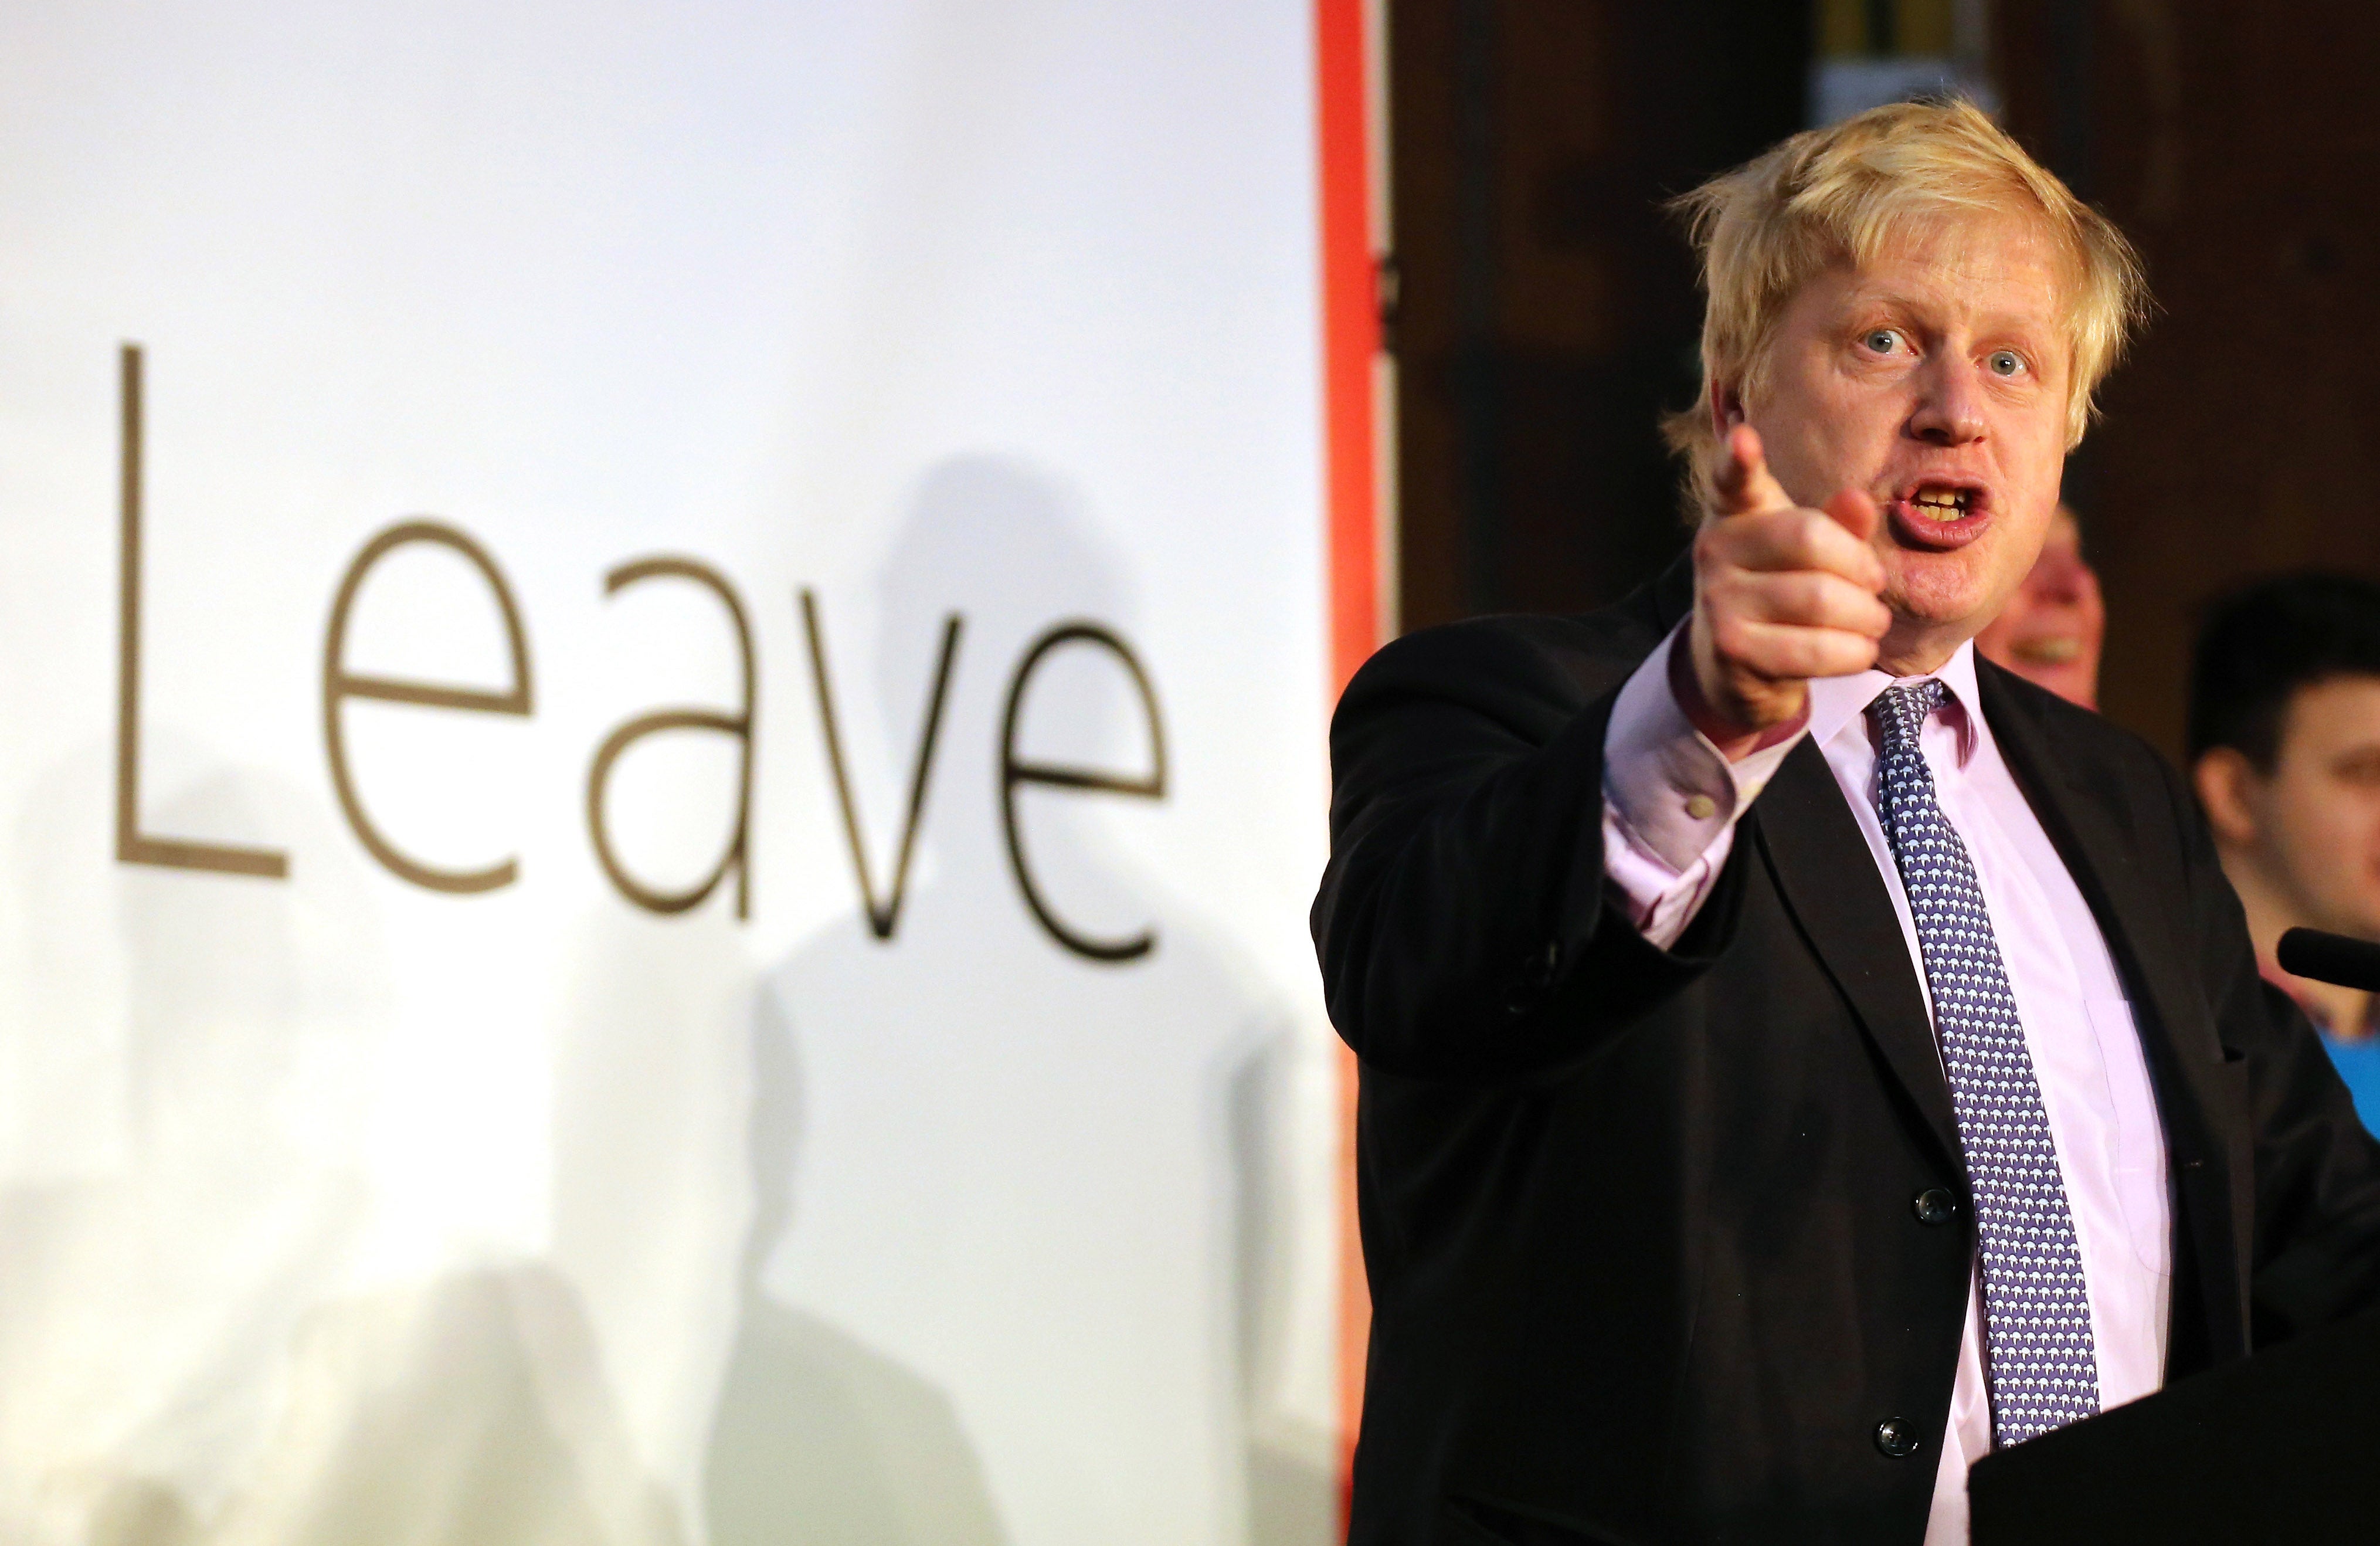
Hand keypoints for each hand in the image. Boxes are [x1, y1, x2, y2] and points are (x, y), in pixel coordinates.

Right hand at [1683, 425, 1889, 757]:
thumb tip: (1858, 500)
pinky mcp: (1730, 648)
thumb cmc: (1784, 589)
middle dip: (1862, 566)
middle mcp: (1715, 547)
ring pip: (1820, 599)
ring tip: (1873, 621)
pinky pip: (1816, 649)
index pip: (1732, 479)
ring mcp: (1717, 599)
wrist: (1736, 665)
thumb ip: (1839, 524)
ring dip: (1867, 616)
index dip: (1738, 459)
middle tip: (1876, 583)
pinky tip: (1860, 649)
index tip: (1744, 438)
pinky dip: (1855, 651)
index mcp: (1737, 511)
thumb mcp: (1813, 549)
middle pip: (1810, 538)